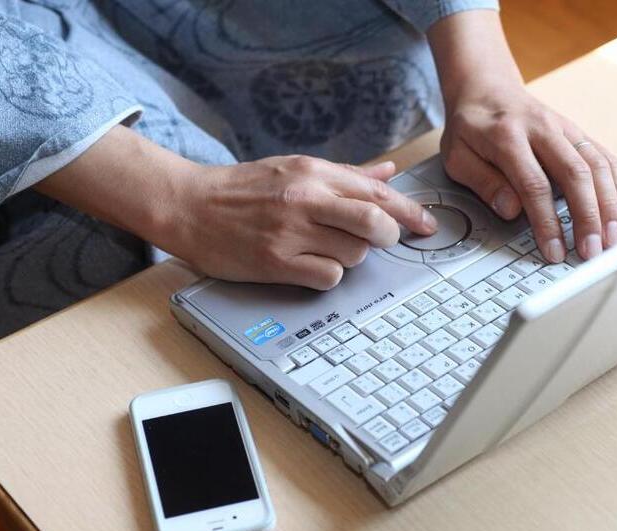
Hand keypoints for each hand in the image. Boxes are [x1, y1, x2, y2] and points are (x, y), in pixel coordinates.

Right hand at [173, 156, 436, 288]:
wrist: (189, 205)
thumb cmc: (243, 189)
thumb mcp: (295, 168)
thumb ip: (345, 174)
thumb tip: (388, 172)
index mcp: (313, 172)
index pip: (377, 191)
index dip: (410, 212)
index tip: (427, 226)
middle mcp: (305, 198)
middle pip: (374, 221)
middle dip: (389, 236)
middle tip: (384, 241)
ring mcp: (290, 231)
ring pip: (354, 254)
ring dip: (352, 257)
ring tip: (327, 249)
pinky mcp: (276, 262)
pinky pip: (328, 277)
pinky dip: (330, 276)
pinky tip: (312, 266)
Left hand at [429, 10, 616, 262]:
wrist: (486, 88)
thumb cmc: (469, 127)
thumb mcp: (457, 155)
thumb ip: (483, 182)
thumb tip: (512, 210)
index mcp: (507, 135)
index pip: (534, 185)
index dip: (548, 222)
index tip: (554, 251)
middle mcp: (542, 128)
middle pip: (575, 174)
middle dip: (588, 217)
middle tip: (592, 251)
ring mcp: (564, 128)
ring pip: (597, 165)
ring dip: (609, 205)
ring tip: (611, 238)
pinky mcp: (577, 132)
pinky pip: (605, 157)